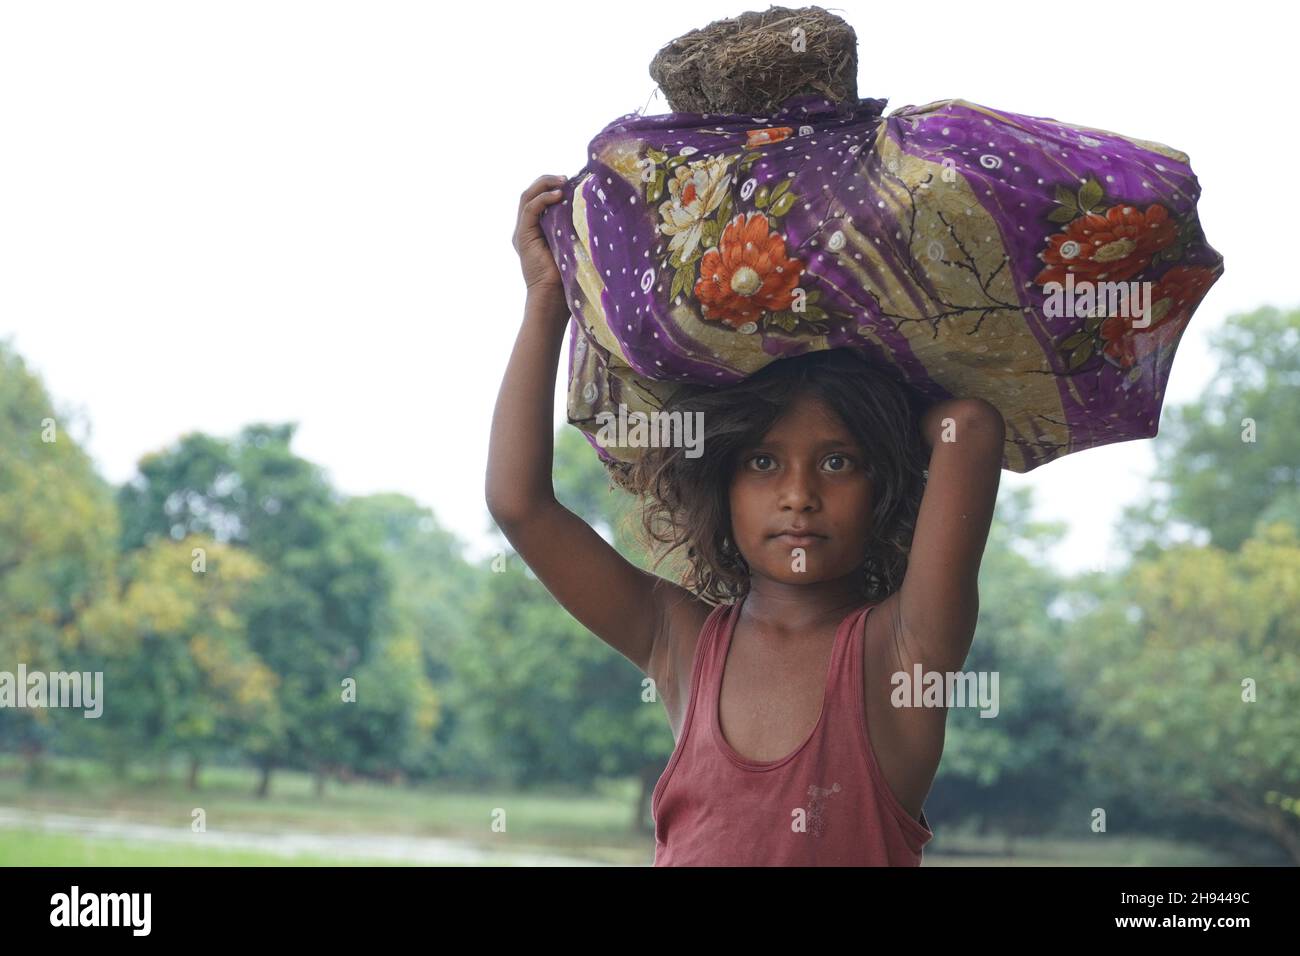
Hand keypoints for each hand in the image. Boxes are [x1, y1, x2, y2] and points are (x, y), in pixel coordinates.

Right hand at [514, 174, 568, 295]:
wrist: (553, 296)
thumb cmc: (568, 275)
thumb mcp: (572, 243)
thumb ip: (572, 225)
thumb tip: (590, 208)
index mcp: (537, 229)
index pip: (539, 198)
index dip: (552, 186)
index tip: (572, 182)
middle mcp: (526, 228)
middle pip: (531, 193)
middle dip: (547, 181)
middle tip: (566, 178)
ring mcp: (522, 231)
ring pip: (527, 196)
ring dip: (545, 185)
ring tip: (563, 181)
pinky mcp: (522, 235)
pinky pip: (530, 209)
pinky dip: (543, 198)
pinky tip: (558, 195)